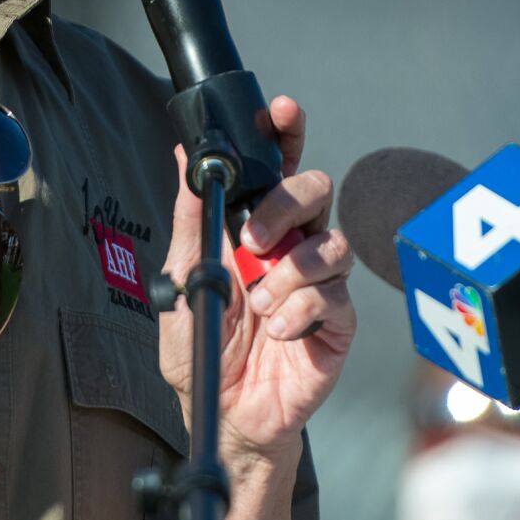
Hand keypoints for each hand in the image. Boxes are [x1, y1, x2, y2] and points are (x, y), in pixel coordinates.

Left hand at [157, 95, 355, 472]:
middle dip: (287, 205)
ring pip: (331, 244)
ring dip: (290, 272)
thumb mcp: (182, 275)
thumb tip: (182, 158)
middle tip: (255, 240)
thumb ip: (190, 218)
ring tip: (259, 303)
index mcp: (258, 227)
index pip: (280, 167)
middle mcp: (294, 246)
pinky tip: (277, 331)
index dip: (286, 134)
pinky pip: (334, 296)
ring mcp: (320, 281)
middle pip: (316, 190)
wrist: (224, 409)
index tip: (282, 110)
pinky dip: (300, 310)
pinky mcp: (338, 321)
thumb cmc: (205, 344)